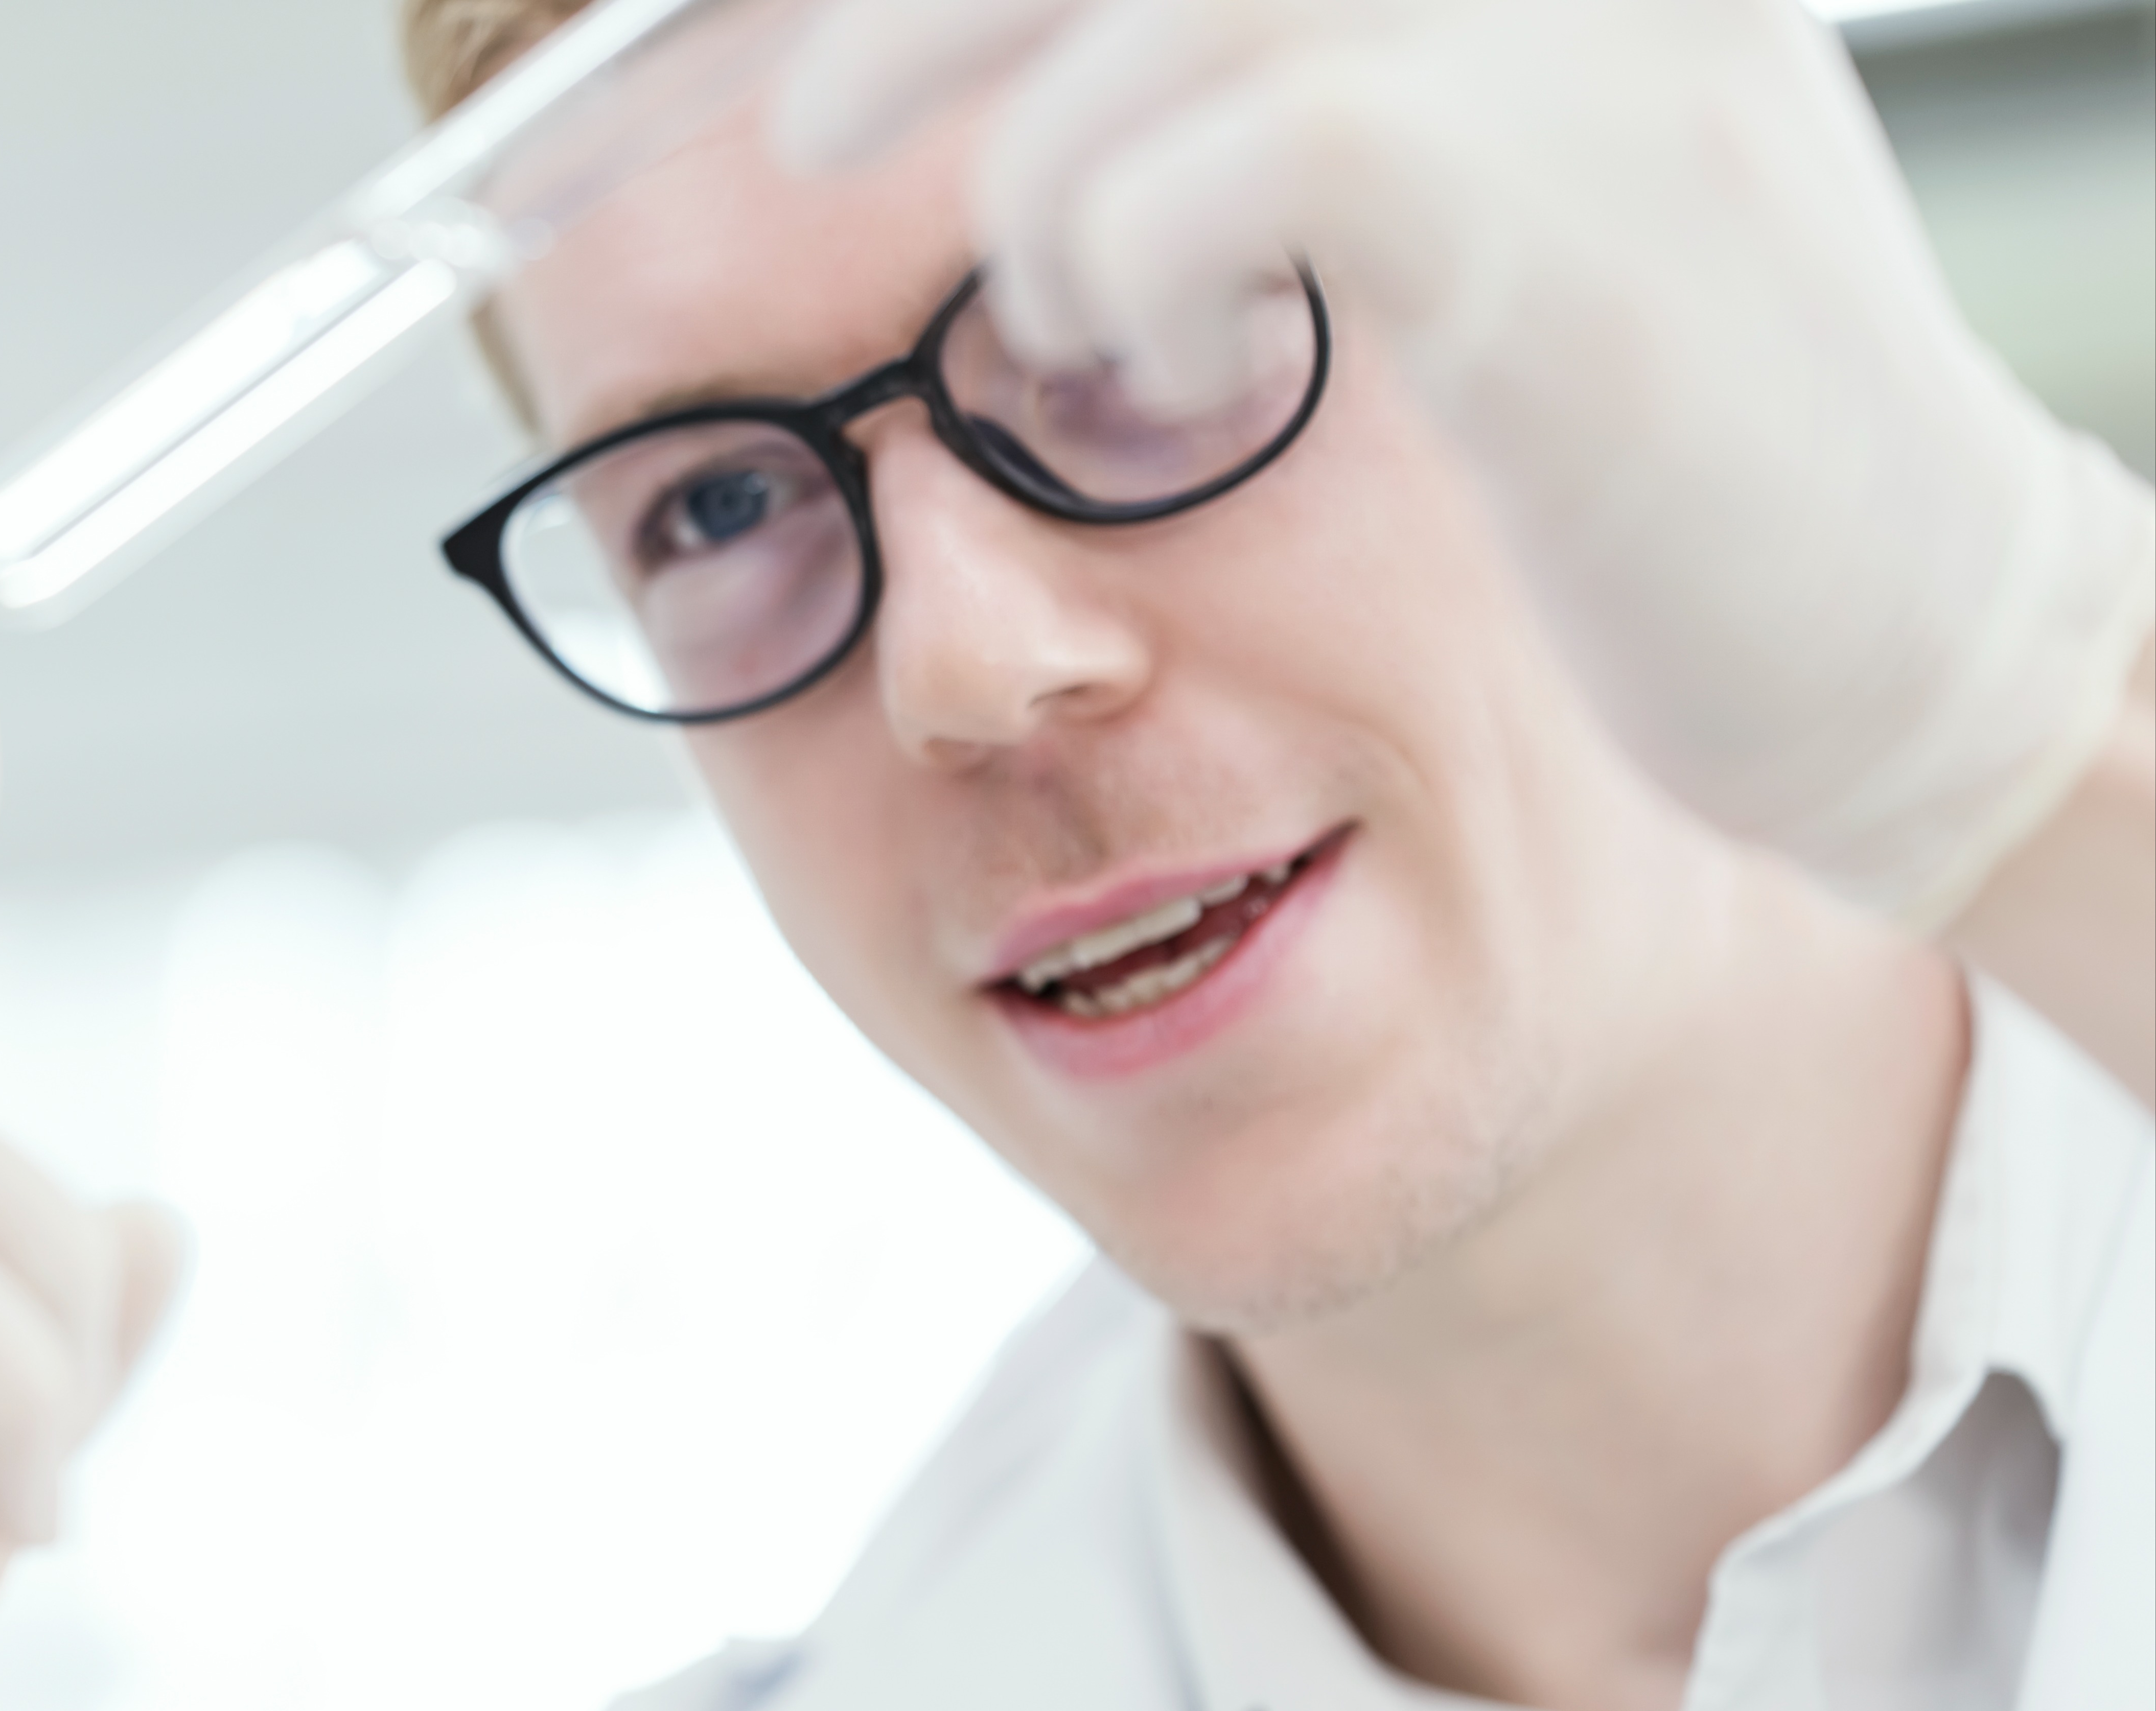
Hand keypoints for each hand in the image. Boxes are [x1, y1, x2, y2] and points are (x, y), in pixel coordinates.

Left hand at [771, 0, 2155, 918]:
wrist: (1909, 641)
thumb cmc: (1683, 432)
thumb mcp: (1516, 174)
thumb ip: (1321, 76)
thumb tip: (1074, 51)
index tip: (828, 47)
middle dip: (931, 10)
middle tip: (807, 134)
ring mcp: (1581, 52)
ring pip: (1158, 21)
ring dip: (1040, 175)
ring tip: (1070, 305)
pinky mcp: (1542, 210)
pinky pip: (1229, 161)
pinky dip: (1136, 263)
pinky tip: (1168, 359)